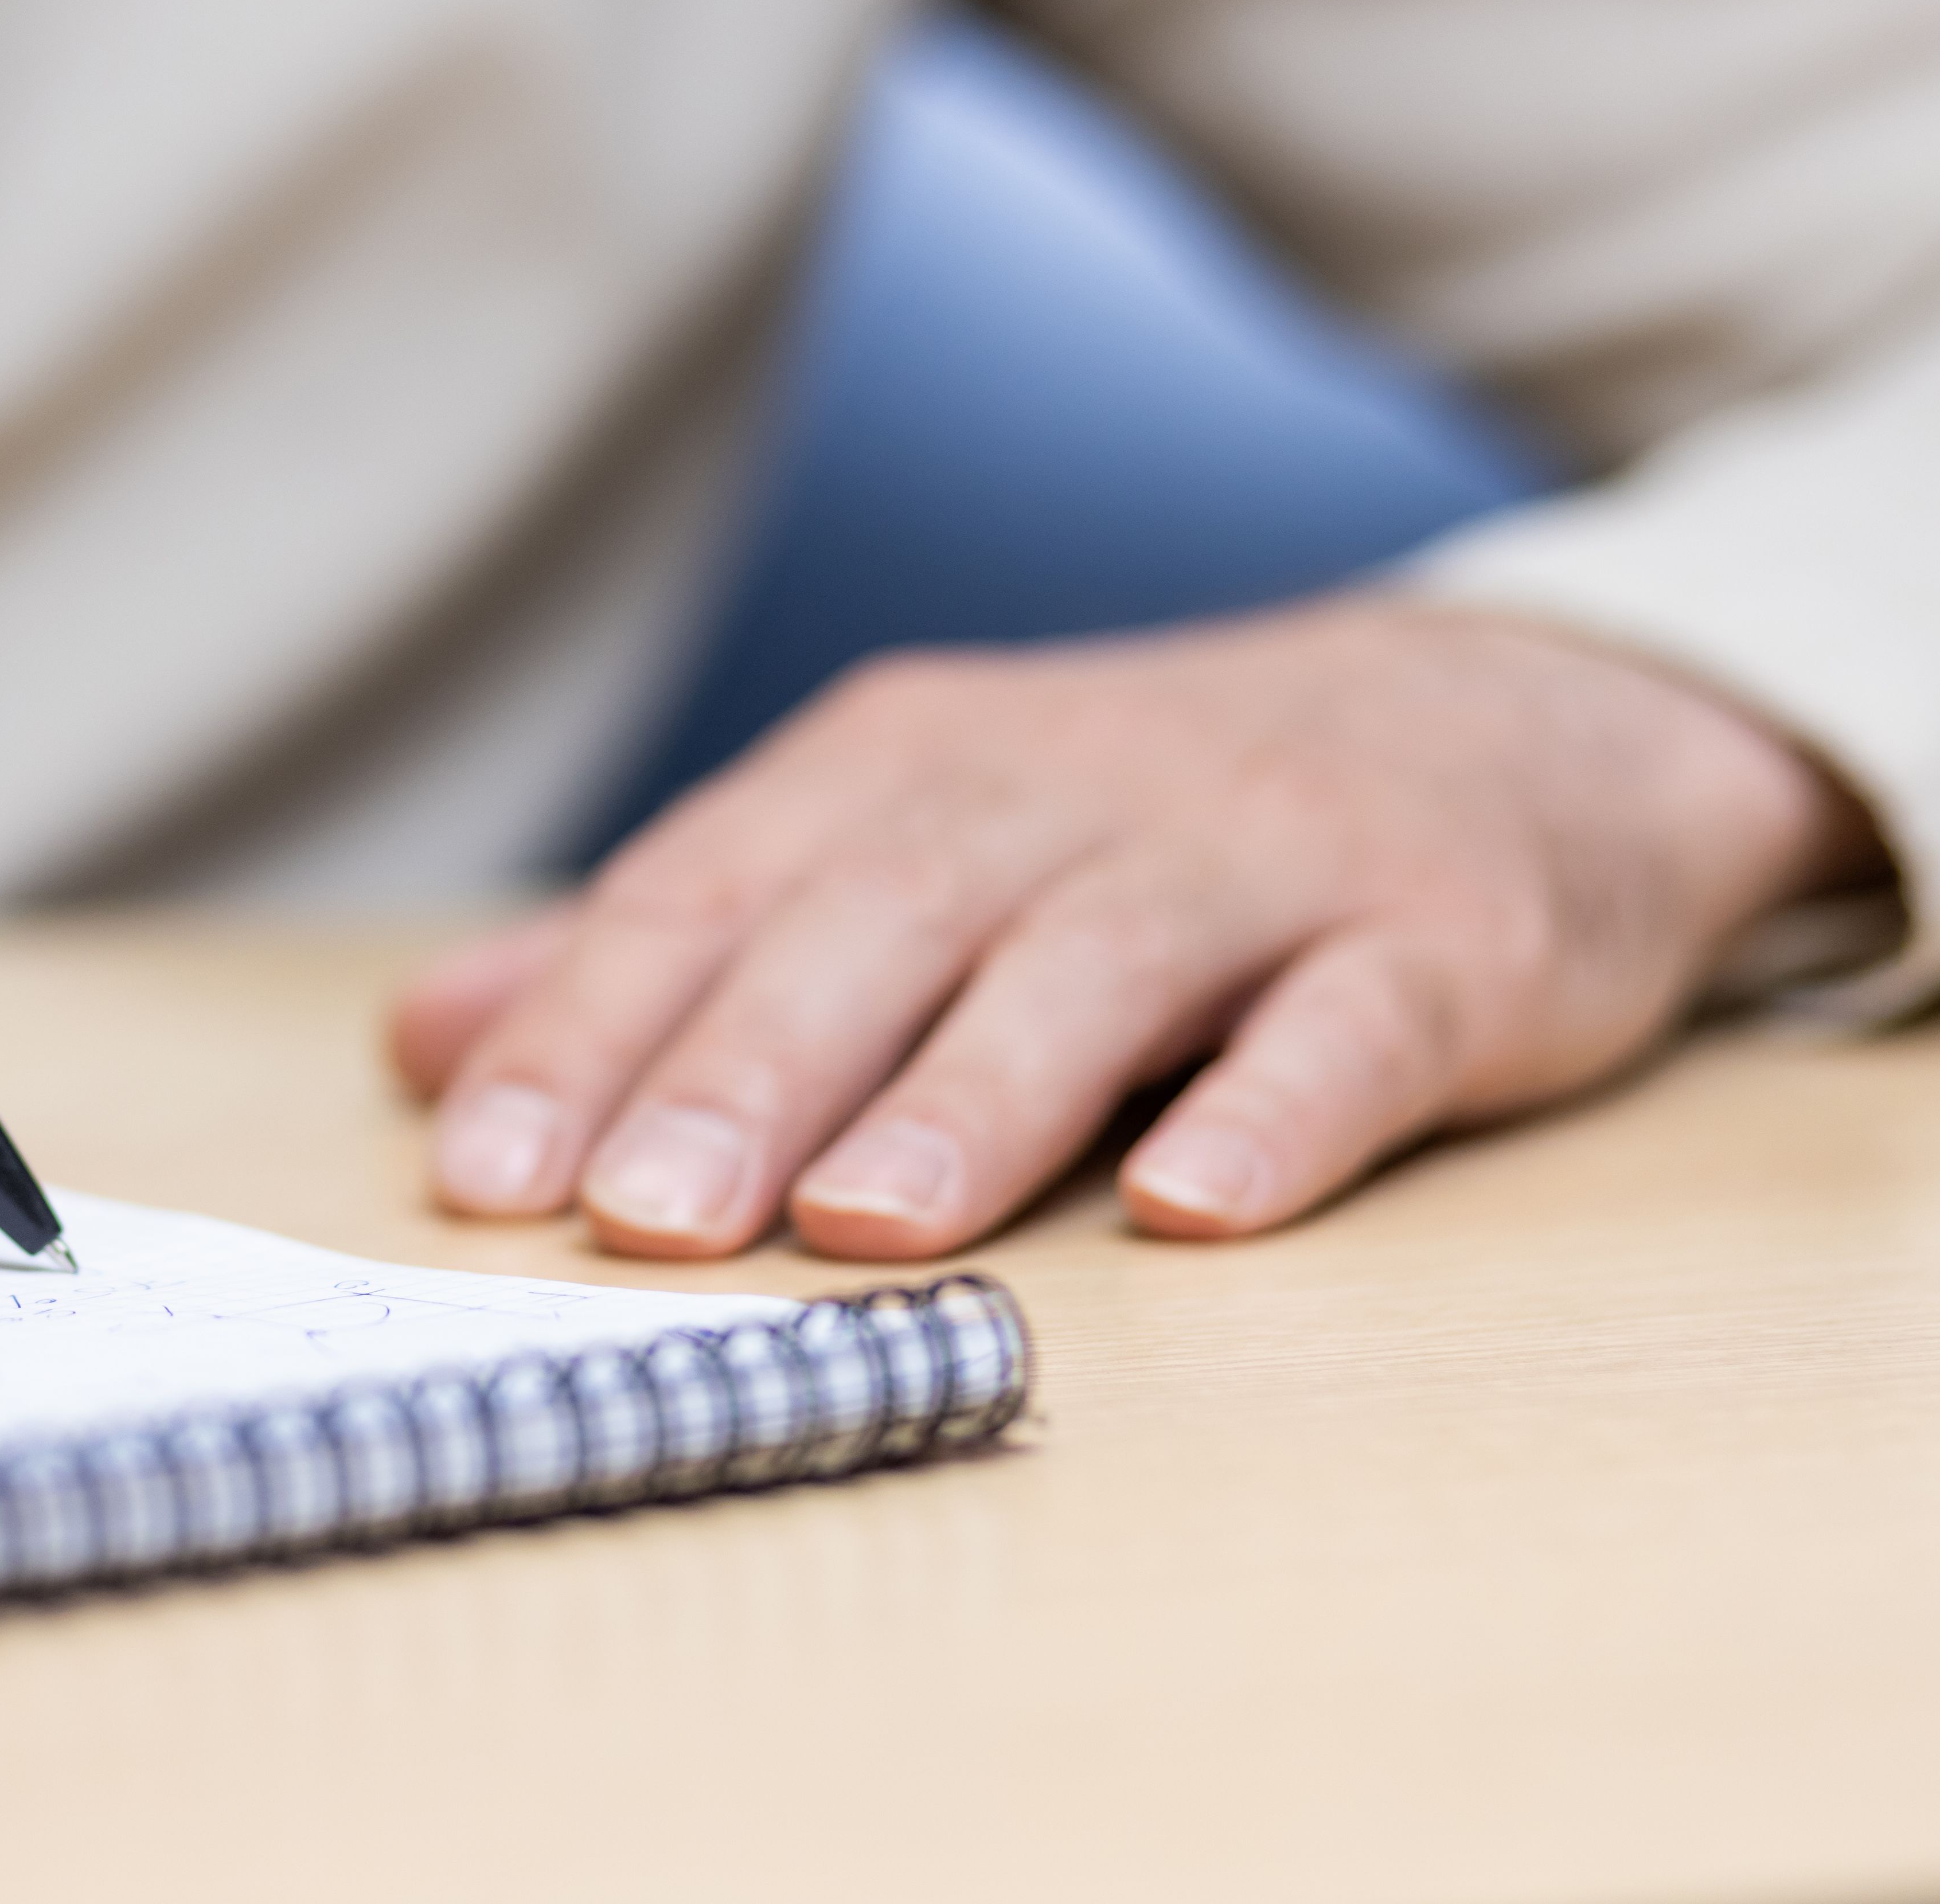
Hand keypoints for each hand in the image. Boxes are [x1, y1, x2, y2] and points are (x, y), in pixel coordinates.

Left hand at [390, 601, 1876, 1258]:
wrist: (1512, 716)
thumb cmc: (1149, 817)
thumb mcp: (899, 838)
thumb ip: (677, 949)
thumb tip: (427, 1043)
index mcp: (902, 769)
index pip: (709, 896)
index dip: (589, 1031)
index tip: (483, 1172)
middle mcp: (1061, 792)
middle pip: (877, 925)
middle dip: (743, 1070)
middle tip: (637, 1216)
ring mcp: (1258, 859)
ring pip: (1089, 972)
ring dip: (969, 1098)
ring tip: (859, 1222)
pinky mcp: (1439, 939)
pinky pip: (1348, 1026)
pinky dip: (1276, 1112)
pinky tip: (1197, 1210)